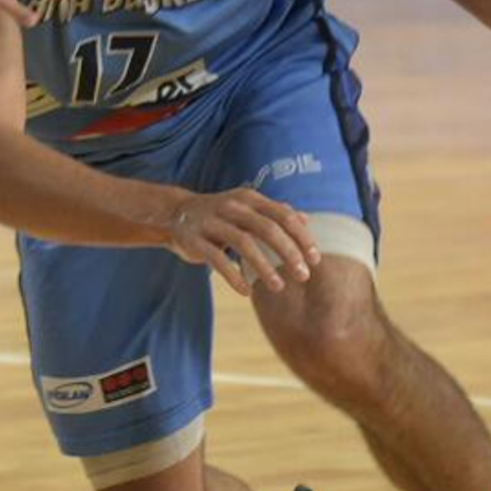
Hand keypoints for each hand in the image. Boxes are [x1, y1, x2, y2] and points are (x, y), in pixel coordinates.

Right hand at [168, 188, 320, 296]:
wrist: (175, 213)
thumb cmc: (219, 214)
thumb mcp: (247, 208)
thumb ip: (274, 213)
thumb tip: (306, 219)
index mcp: (248, 198)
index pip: (282, 215)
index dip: (301, 237)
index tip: (315, 259)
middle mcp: (231, 206)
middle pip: (267, 228)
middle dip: (288, 253)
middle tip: (304, 275)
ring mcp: (211, 222)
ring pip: (243, 243)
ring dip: (264, 267)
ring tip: (279, 286)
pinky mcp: (194, 240)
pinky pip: (217, 259)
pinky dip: (233, 276)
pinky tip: (246, 291)